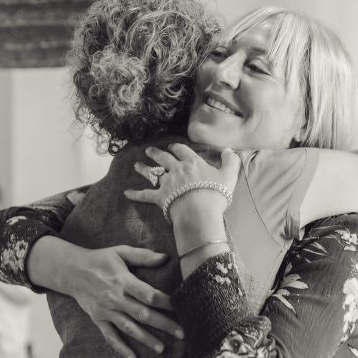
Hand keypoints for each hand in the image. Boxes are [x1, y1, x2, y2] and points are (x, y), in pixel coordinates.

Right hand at [60, 245, 183, 357]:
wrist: (70, 271)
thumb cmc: (100, 259)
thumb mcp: (120, 252)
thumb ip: (143, 256)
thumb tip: (166, 257)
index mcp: (122, 281)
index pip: (147, 294)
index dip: (165, 302)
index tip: (182, 308)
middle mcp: (115, 298)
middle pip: (142, 314)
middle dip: (163, 324)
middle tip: (182, 334)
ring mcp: (106, 311)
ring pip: (129, 328)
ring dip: (146, 339)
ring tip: (162, 349)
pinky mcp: (98, 319)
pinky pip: (110, 336)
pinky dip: (121, 348)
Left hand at [124, 144, 239, 219]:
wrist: (200, 211)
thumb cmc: (216, 193)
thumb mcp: (229, 175)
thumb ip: (231, 161)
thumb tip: (229, 150)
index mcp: (193, 163)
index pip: (183, 151)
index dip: (177, 148)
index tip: (173, 146)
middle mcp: (177, 169)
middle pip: (164, 158)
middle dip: (156, 153)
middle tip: (149, 150)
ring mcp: (167, 183)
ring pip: (152, 173)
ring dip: (143, 168)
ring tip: (136, 165)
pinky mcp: (160, 197)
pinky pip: (145, 195)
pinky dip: (135, 194)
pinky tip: (126, 193)